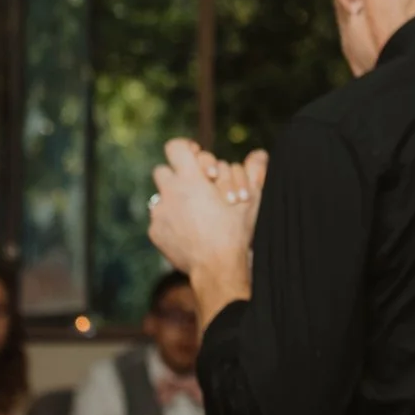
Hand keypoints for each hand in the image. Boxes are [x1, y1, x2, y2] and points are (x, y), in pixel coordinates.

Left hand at [148, 140, 263, 283]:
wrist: (217, 267)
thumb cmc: (236, 231)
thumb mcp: (252, 199)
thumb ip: (254, 172)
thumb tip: (260, 154)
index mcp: (191, 179)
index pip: (176, 148)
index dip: (186, 149)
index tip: (195, 156)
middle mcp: (170, 192)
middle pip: (164, 170)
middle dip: (178, 176)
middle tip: (197, 187)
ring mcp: (159, 213)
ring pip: (159, 195)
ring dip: (173, 198)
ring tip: (192, 210)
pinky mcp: (155, 232)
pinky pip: (159, 219)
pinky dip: (171, 221)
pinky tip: (188, 232)